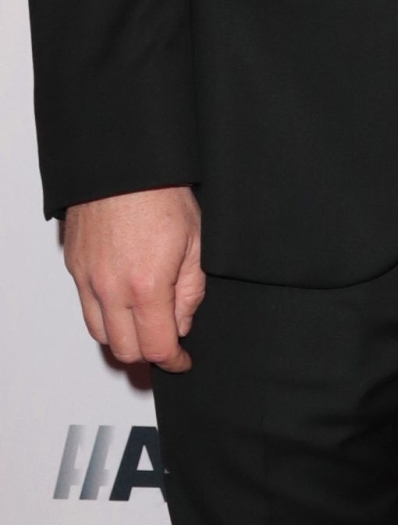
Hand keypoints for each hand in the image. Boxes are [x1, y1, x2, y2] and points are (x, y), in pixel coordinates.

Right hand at [63, 185, 203, 371]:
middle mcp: (111, 289)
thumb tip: (182, 323)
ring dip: (123, 338)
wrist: (125, 164)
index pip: (157, 346)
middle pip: (125, 350)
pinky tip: (123, 302)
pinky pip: (86, 307)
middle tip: (165, 345)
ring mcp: (88, 280)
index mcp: (147, 286)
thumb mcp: (196, 241)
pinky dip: (105, 315)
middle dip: (148, 353)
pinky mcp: (75, 267)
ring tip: (144, 327)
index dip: (174, 360)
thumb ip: (191, 290)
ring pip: (100, 334)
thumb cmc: (162, 192)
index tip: (181, 359)